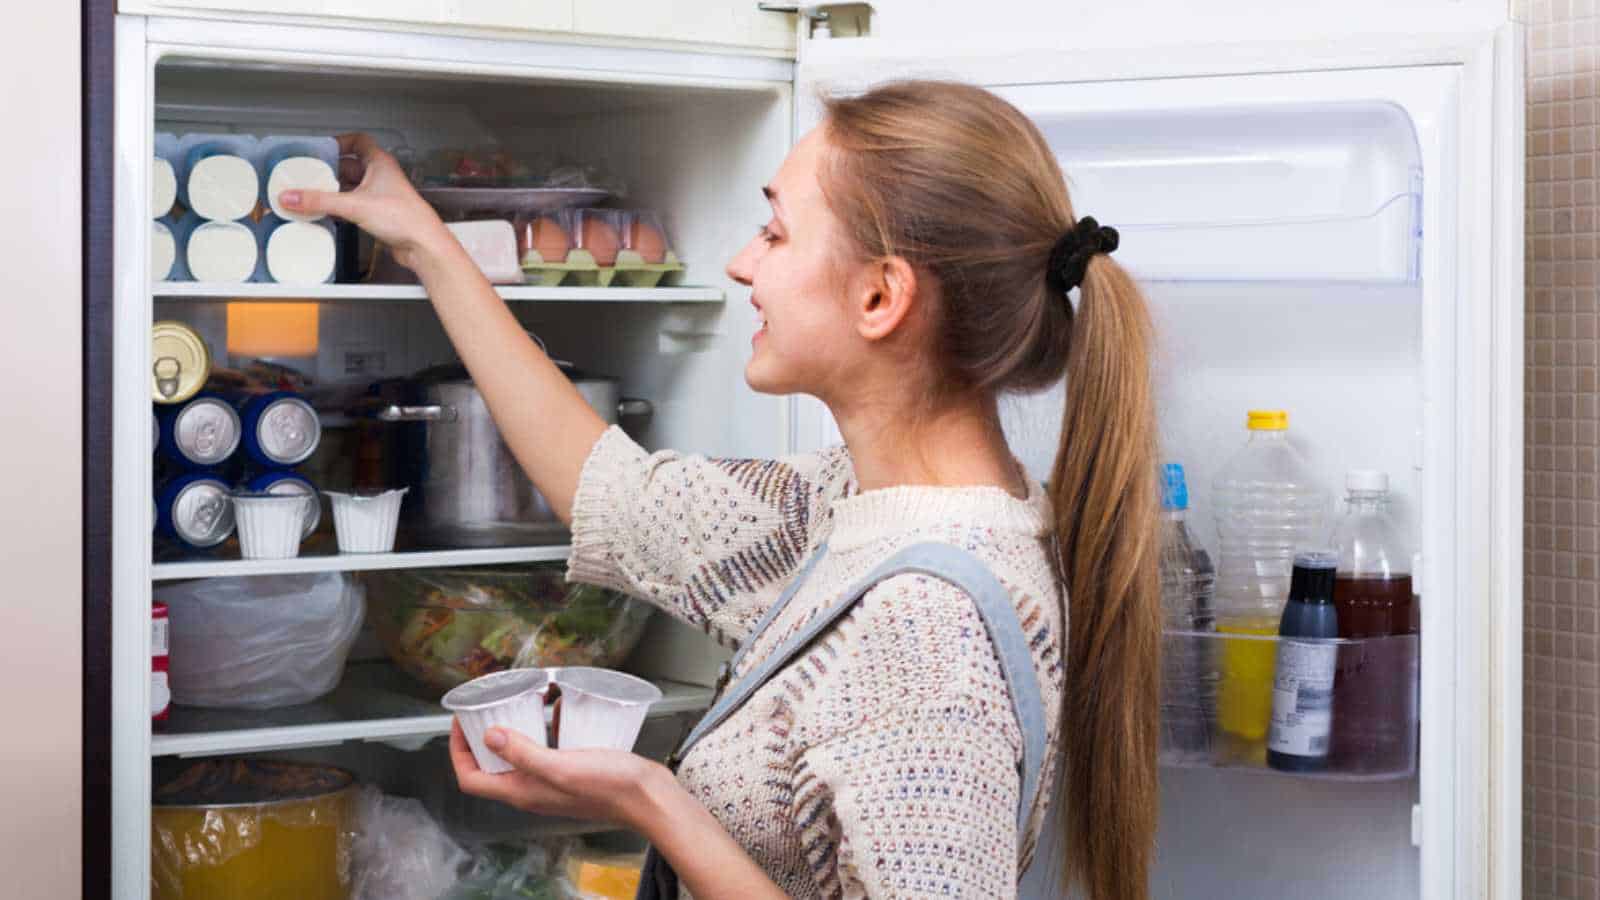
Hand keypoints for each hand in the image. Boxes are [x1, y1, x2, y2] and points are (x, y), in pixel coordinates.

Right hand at [277, 133, 451, 267]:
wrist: (423, 245)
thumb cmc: (404, 218)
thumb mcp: (354, 205)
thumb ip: (320, 201)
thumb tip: (291, 196)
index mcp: (380, 163)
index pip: (358, 141)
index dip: (339, 142)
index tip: (320, 148)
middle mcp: (381, 176)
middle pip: (349, 166)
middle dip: (329, 170)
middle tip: (308, 174)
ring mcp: (380, 195)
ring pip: (351, 187)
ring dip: (333, 191)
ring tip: (311, 194)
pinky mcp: (379, 214)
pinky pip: (354, 205)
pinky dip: (339, 207)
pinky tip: (326, 213)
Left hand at [448, 719, 666, 829]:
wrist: (647, 797)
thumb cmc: (608, 786)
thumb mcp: (560, 766)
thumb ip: (523, 753)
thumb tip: (488, 736)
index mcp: (522, 792)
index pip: (471, 778)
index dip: (458, 751)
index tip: (461, 723)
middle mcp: (532, 789)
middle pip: (491, 766)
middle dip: (483, 737)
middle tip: (486, 709)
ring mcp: (551, 782)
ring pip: (519, 756)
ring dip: (515, 730)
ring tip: (519, 704)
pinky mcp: (570, 772)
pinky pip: (547, 750)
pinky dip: (546, 730)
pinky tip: (558, 711)